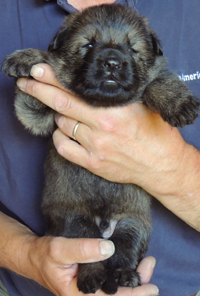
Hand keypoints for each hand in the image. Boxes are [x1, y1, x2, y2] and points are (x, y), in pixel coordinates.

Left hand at [17, 64, 199, 229]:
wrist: (161, 165)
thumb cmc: (155, 134)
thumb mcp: (142, 105)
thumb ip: (118, 95)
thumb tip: (93, 83)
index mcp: (116, 109)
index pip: (77, 89)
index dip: (54, 79)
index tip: (39, 70)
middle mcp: (103, 127)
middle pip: (62, 105)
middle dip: (40, 91)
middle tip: (27, 84)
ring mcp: (96, 146)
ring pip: (62, 125)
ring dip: (59, 116)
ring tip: (66, 112)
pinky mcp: (93, 163)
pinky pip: (63, 148)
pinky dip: (58, 138)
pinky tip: (64, 133)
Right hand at [26, 236, 157, 295]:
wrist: (36, 257)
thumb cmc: (45, 255)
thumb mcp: (59, 250)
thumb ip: (82, 250)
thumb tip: (109, 248)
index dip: (133, 295)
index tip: (151, 287)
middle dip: (138, 284)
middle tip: (150, 264)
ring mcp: (91, 289)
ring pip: (118, 289)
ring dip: (134, 278)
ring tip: (147, 262)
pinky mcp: (93, 280)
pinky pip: (112, 281)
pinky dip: (123, 273)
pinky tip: (132, 263)